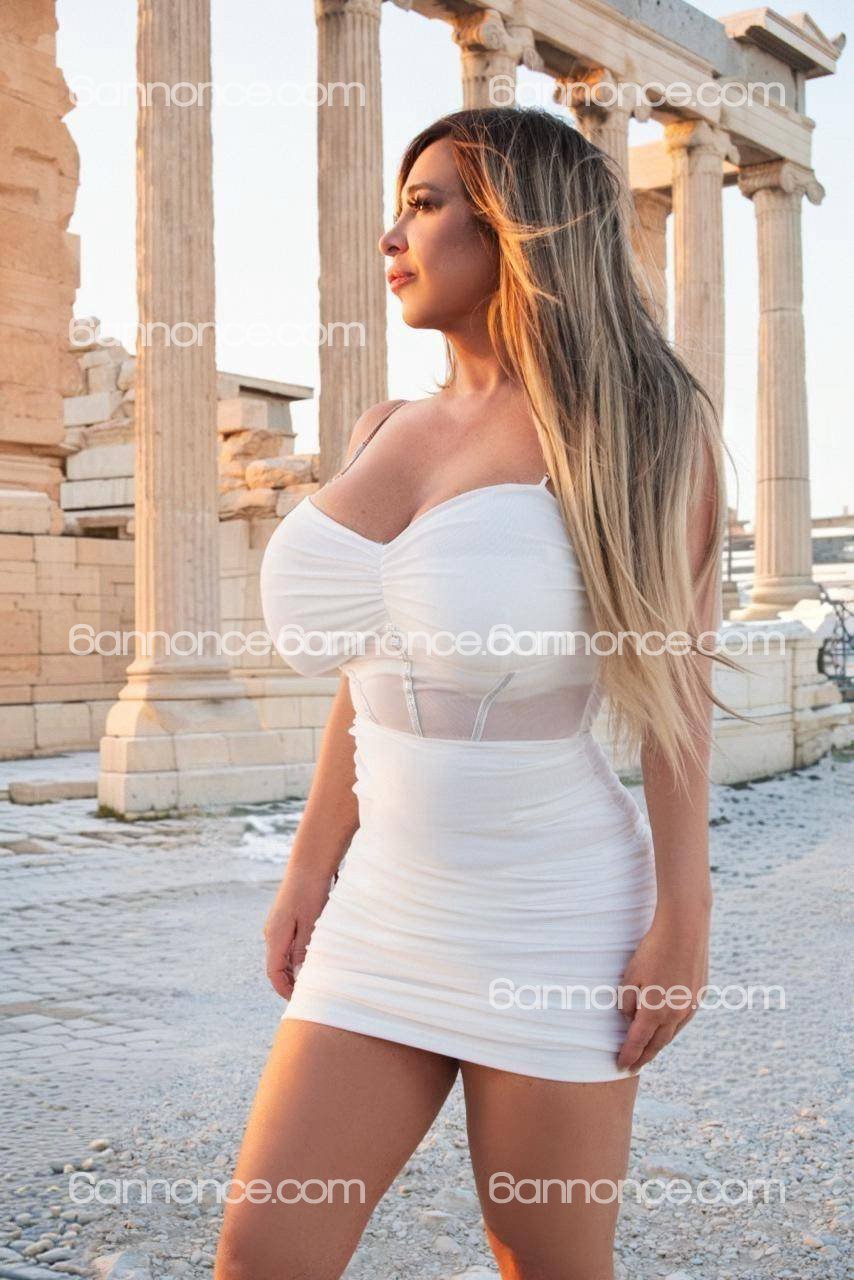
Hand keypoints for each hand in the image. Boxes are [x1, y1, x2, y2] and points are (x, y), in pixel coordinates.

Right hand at [263, 863, 332, 998]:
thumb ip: (303, 951)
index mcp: (274, 936)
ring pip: (282, 956)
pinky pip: (287, 945)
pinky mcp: (284, 920)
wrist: (308, 865)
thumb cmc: (311, 893)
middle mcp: (271, 933)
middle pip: (276, 967)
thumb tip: (299, 975)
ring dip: (294, 969)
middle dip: (290, 982)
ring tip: (312, 979)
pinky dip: (296, 956)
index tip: (298, 1001)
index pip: (273, 973)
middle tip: (309, 994)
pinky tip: (311, 958)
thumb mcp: (310, 924)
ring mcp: (276, 926)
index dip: (284, 990)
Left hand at [616, 908, 709, 1071]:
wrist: (684, 930)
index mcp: (655, 1012)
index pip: (638, 1042)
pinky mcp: (700, 995)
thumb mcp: (629, 976)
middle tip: (634, 1065)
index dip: (629, 1055)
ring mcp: (691, 1006)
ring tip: (649, 1050)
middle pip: (657, 1043)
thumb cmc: (652, 951)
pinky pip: (684, 1018)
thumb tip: (630, 1019)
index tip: (621, 1066)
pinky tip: (667, 1025)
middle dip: (644, 1056)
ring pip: (673, 1032)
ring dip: (660, 1042)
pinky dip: (672, 1026)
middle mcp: (675, 1015)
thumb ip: (627, 1003)